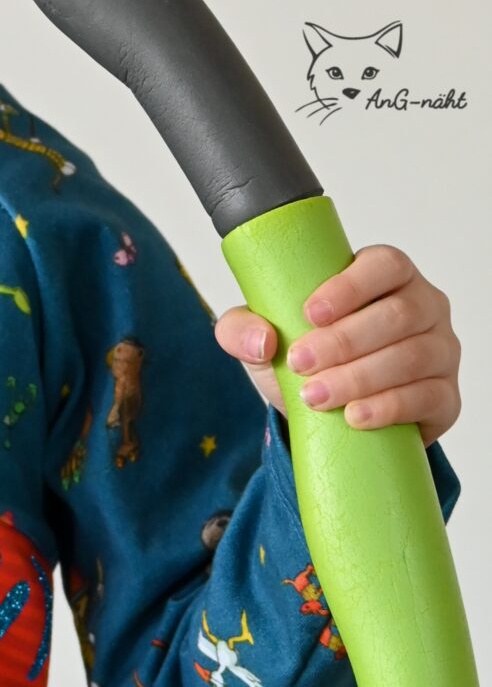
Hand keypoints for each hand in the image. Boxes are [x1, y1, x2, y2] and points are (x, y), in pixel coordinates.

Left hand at [215, 245, 460, 446]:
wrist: (328, 420)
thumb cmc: (306, 363)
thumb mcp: (266, 341)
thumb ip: (242, 329)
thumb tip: (262, 340)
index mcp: (387, 278)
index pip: (385, 265)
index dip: (351, 286)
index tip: (310, 313)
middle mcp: (424, 307)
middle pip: (398, 314)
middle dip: (344, 341)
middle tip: (300, 364)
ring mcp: (440, 351)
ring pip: (412, 356)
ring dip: (360, 377)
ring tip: (315, 397)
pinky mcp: (444, 396)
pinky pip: (428, 396)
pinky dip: (389, 407)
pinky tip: (355, 417)